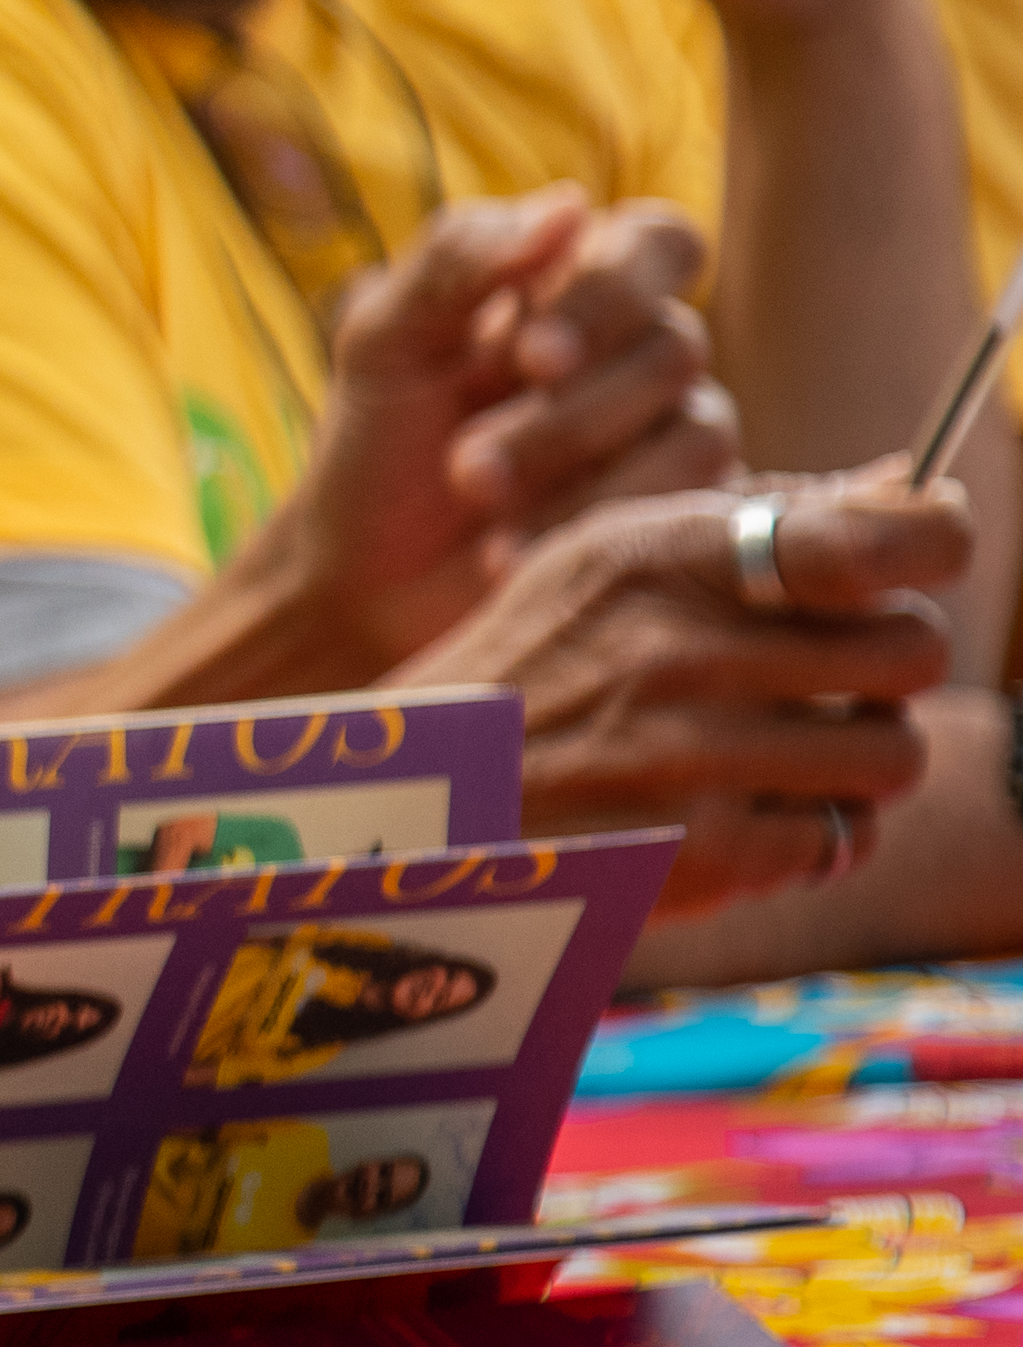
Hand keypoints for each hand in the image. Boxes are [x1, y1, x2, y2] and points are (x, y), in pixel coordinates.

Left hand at [259, 190, 730, 668]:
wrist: (365, 578)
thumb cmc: (375, 443)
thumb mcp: (383, 342)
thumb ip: (458, 262)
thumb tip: (571, 203)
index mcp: (576, 281)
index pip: (658, 243)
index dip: (614, 291)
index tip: (529, 355)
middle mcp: (641, 347)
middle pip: (673, 345)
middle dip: (562, 415)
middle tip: (466, 465)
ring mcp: (674, 431)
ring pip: (696, 428)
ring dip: (572, 473)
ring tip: (476, 503)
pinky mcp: (685, 515)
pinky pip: (693, 507)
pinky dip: (591, 526)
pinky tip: (511, 554)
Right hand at [397, 475, 964, 912]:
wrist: (415, 806)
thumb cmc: (531, 667)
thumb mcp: (608, 562)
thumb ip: (762, 519)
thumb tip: (917, 493)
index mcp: (661, 559)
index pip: (866, 542)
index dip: (931, 548)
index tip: (929, 557)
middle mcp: (679, 650)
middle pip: (910, 650)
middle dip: (888, 671)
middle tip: (838, 682)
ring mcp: (687, 757)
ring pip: (894, 754)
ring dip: (862, 761)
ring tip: (798, 755)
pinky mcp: (695, 854)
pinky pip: (839, 840)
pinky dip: (814, 837)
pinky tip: (757, 819)